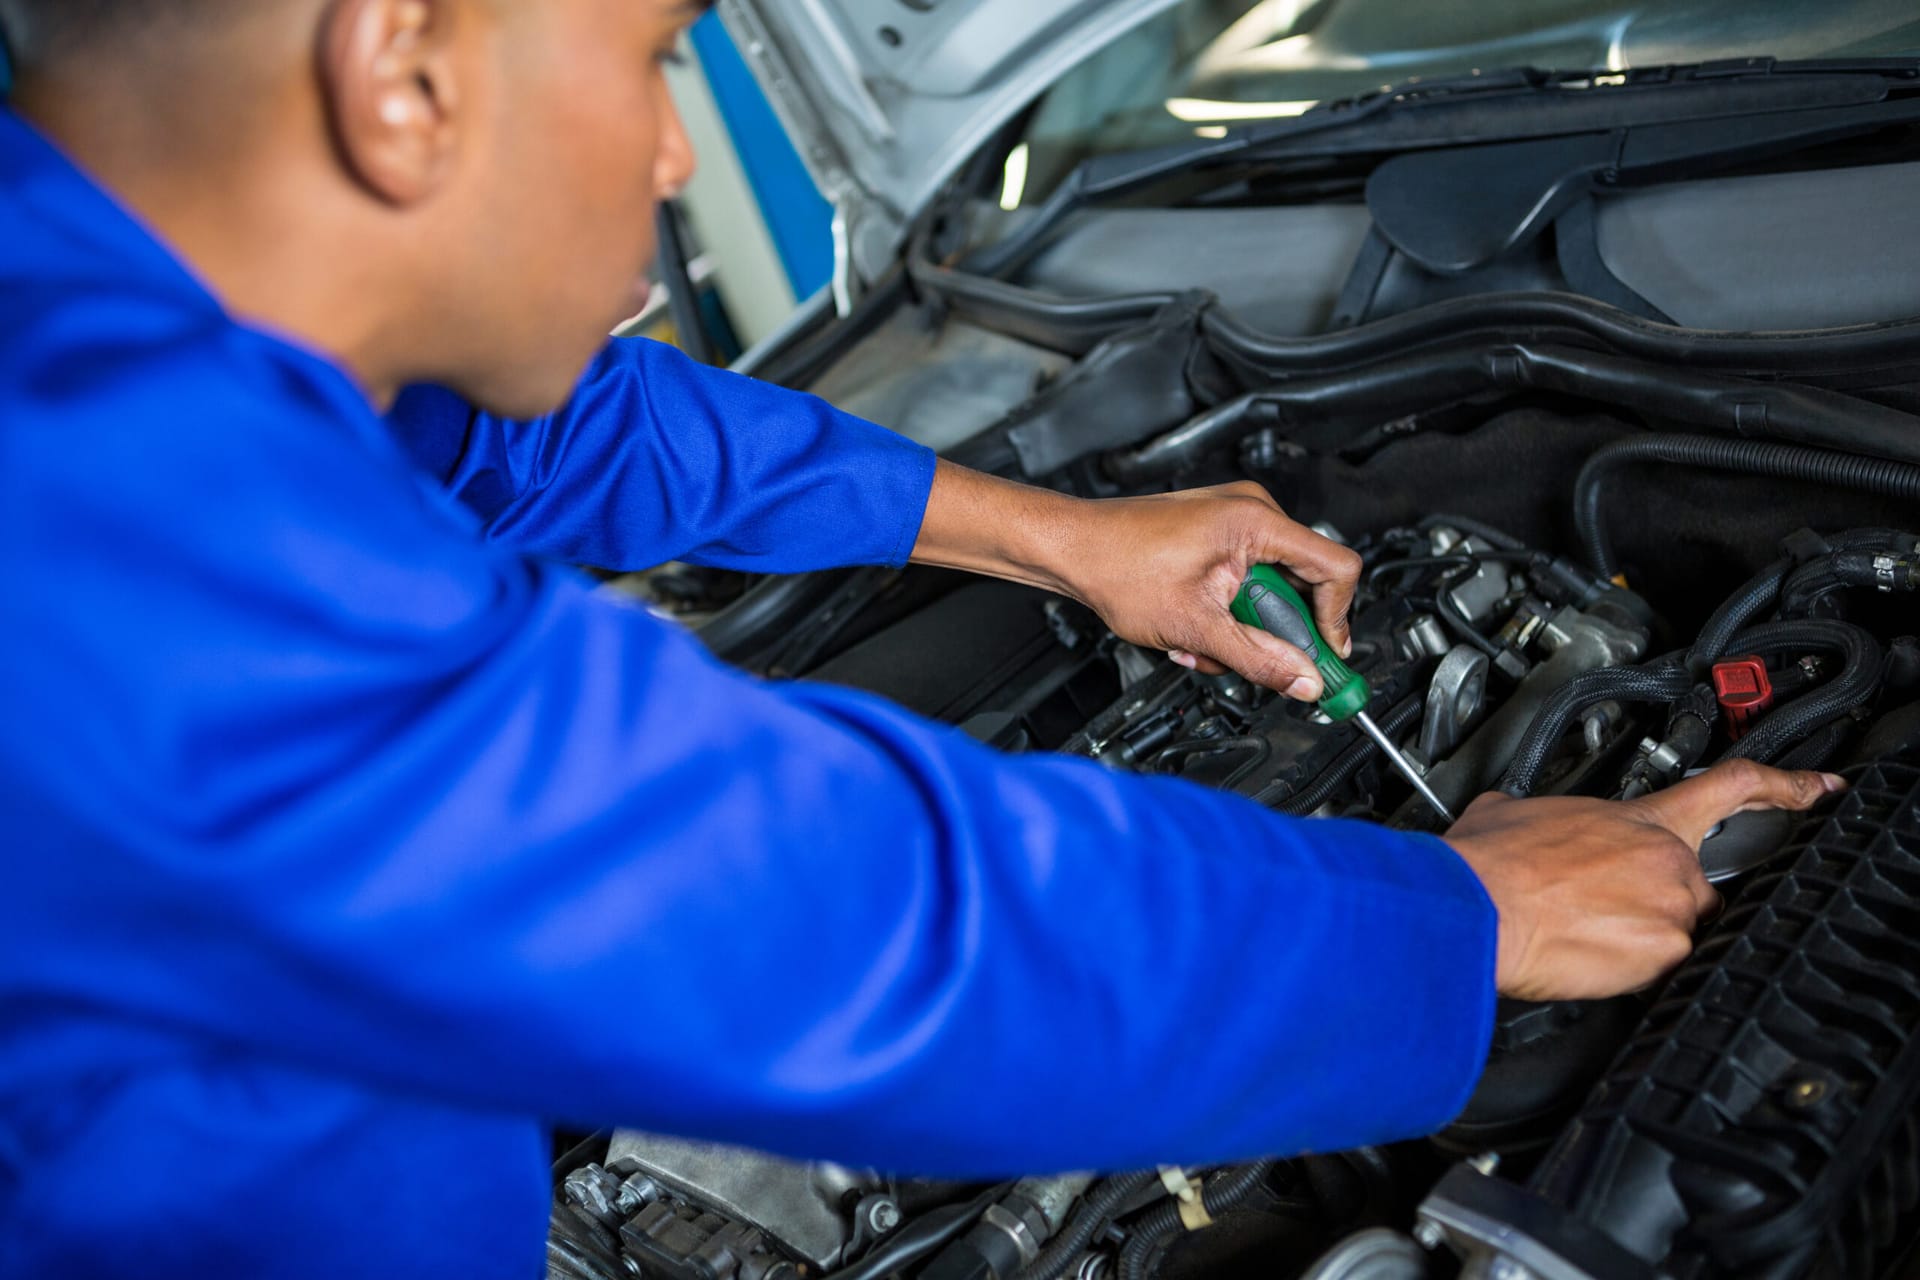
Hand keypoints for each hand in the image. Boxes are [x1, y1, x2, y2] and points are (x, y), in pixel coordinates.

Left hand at [1053, 482, 1360, 698]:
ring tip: (1198, 643)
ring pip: (1268, 592)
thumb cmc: (1116, 566)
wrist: (1072, 549)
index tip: (1325, 657)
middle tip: (1245, 660)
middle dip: (1269, 634)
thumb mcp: (1195, 627)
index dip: (1337, 618)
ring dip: (1240, 631)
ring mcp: (1234, 521)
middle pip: (1301, 586)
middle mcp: (1252, 512)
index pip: (1336, 568)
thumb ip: (1258, 659)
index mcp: (1256, 521)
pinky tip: (1192, 629)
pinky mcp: (1217, 535)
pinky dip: (1225, 615)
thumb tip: (1304, 681)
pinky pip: (1245, 582)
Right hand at [1445, 762, 1844, 1001]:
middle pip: (1699, 884)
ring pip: (1679, 930)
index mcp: (1639, 818)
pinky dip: (1627, 969)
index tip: (1817, 791)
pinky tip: (1584, 957)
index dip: (1787, 787)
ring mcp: (1671, 909)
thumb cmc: (1489, 866)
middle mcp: (1666, 859)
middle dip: (1659, 901)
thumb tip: (1520, 816)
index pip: (1734, 787)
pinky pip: (1662, 968)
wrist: (1478, 909)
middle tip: (1606, 909)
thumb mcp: (1512, 812)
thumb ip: (1541, 813)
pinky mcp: (1663, 956)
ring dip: (1638, 936)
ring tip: (1582, 935)